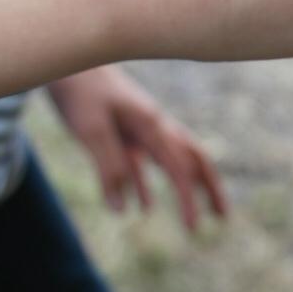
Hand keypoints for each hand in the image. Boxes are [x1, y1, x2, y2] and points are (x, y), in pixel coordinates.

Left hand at [47, 67, 228, 231]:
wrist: (68, 62)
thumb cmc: (80, 92)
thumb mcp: (91, 131)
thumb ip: (109, 168)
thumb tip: (123, 209)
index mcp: (153, 125)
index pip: (179, 168)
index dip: (189, 200)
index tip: (195, 228)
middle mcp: (156, 125)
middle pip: (193, 159)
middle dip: (209, 188)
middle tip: (224, 216)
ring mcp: (143, 126)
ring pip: (175, 159)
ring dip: (189, 186)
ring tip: (199, 212)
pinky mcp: (126, 129)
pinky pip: (145, 161)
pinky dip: (149, 184)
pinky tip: (142, 206)